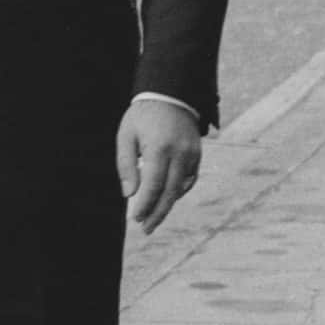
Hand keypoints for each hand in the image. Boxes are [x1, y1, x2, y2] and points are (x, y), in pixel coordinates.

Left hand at [117, 99, 201, 233]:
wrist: (170, 94)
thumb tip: (130, 194)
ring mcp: (192, 154)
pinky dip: (177, 192)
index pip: (153, 185)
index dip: (145, 205)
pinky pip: (189, 180)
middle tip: (146, 230)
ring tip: (153, 219)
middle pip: (170, 192)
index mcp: (159, 148)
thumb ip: (126, 164)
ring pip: (181, 188)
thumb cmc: (142, 116)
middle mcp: (180, 153)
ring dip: (167, 205)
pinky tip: (166, 199)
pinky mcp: (197, 154)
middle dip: (157, 213)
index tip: (135, 218)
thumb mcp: (126, 135)